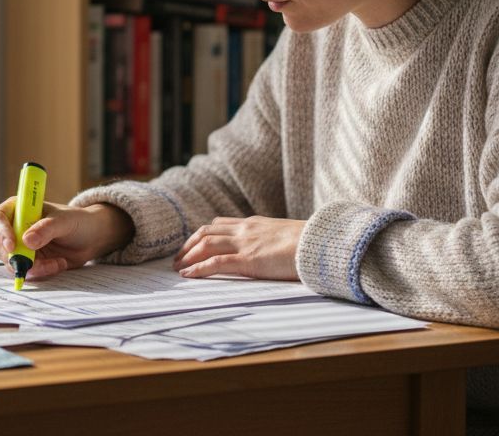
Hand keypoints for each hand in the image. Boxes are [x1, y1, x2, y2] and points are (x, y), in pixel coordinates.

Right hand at [0, 199, 133, 280]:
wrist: (91, 238)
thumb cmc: (77, 221)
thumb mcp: (65, 221)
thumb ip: (46, 229)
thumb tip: (26, 241)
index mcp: (18, 209)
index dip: (0, 232)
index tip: (13, 245)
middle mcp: (14, 228)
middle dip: (16, 257)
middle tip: (35, 263)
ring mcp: (20, 247)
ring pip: (11, 263)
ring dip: (34, 268)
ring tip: (58, 262)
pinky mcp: (29, 262)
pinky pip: (27, 273)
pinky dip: (42, 273)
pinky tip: (59, 264)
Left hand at [172, 216, 304, 280]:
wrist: (321, 243)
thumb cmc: (311, 243)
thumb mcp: (288, 237)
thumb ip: (274, 241)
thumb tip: (274, 250)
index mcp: (255, 224)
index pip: (221, 223)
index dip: (203, 234)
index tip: (193, 243)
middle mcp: (245, 230)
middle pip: (207, 231)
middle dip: (189, 244)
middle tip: (178, 257)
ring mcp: (245, 244)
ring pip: (206, 244)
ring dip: (188, 256)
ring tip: (178, 267)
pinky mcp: (248, 260)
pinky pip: (216, 263)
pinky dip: (198, 269)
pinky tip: (188, 275)